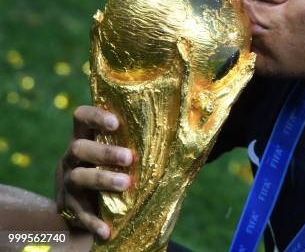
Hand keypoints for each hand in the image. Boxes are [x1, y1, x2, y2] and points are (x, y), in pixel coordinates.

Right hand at [54, 106, 132, 239]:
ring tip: (126, 184)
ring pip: (79, 177)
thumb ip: (142, 143)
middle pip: (80, 148)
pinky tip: (107, 231)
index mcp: (86, 137)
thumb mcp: (117, 152)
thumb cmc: (112, 168)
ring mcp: (67, 182)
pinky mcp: (68, 207)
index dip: (96, 116)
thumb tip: (194, 140)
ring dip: (103, 180)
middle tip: (129, 158)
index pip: (82, 117)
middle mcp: (72, 157)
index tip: (117, 122)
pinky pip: (80, 215)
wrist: (81, 204)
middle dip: (105, 152)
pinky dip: (94, 222)